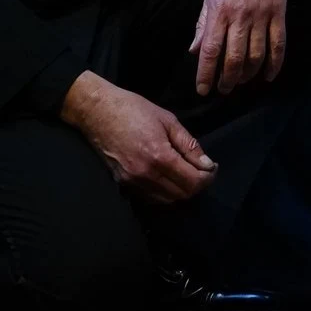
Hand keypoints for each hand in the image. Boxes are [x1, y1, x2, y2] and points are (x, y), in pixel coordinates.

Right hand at [61, 70, 216, 201]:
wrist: (98, 112)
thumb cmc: (134, 109)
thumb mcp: (168, 120)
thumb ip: (189, 145)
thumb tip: (206, 165)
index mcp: (159, 156)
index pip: (192, 181)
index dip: (208, 177)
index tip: (212, 168)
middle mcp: (145, 174)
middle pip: (181, 195)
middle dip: (197, 185)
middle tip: (202, 170)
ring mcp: (132, 182)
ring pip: (167, 200)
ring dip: (181, 190)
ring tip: (186, 173)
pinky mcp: (122, 184)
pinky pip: (150, 197)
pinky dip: (164, 193)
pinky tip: (167, 178)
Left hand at [190, 0, 287, 95]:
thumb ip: (204, 21)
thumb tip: (196, 48)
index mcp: (219, 10)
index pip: (211, 51)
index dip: (206, 74)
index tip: (203, 89)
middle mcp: (240, 16)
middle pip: (233, 58)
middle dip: (227, 79)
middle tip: (223, 89)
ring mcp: (262, 15)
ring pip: (256, 55)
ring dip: (248, 74)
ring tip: (241, 83)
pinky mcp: (279, 12)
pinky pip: (278, 44)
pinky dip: (275, 64)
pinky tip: (269, 76)